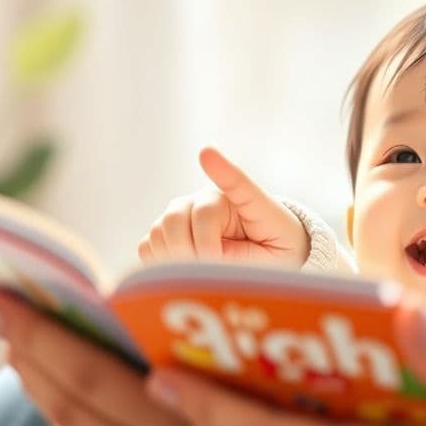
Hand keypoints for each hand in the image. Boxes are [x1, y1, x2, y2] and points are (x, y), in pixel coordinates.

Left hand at [0, 288, 323, 425]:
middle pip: (61, 400)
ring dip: (48, 391)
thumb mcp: (247, 383)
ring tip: (41, 354)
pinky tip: (95, 417)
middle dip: (23, 351)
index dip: (32, 332)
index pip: (82, 370)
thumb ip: (183, 352)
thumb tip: (117, 307)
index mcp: (175, 422)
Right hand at [137, 146, 309, 267]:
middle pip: (177, 218)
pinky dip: (160, 263)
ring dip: (176, 260)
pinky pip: (148, 247)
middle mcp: (202, 200)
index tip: (207, 153)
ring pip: (159, 232)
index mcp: (236, 198)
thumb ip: (248, 248)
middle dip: (191, 250)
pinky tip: (182, 271)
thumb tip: (213, 237)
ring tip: (201, 273)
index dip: (219, 171)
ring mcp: (180, 214)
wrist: (262, 252)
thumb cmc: (273, 248)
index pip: (226, 191)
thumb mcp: (277, 250)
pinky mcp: (165, 232)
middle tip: (212, 270)